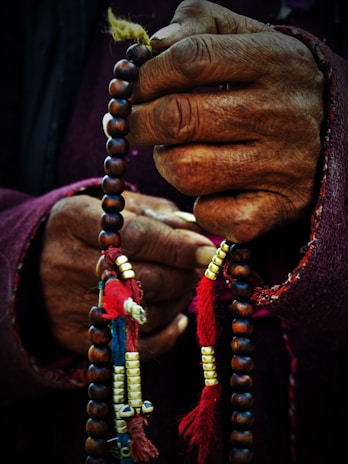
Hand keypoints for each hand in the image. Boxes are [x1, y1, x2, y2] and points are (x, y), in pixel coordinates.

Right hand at [40, 192, 215, 359]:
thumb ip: (159, 216)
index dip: (177, 247)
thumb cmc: (93, 229)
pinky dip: (166, 333)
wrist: (40, 262)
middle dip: (183, 275)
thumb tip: (196, 238)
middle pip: (141, 278)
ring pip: (143, 314)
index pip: (135, 237)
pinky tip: (176, 315)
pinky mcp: (76, 337)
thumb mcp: (119, 207)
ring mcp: (68, 305)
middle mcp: (66, 263)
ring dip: (178, 301)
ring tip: (183, 285)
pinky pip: (134, 346)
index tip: (208, 251)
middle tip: (200, 268)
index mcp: (74, 220)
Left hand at [126, 0, 323, 241]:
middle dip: (137, 123)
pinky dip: (200, 206)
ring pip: (187, 171)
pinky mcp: (280, 205)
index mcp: (273, 61)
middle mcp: (281, 114)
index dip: (146, 76)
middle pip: (179, 118)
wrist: (333, 130)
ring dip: (167, 163)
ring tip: (177, 152)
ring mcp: (283, 165)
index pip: (189, 60)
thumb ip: (199, 24)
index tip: (130, 87)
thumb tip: (153, 45)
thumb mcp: (248, 37)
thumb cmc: (272, 83)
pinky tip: (210, 189)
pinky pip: (213, 214)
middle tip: (128, 123)